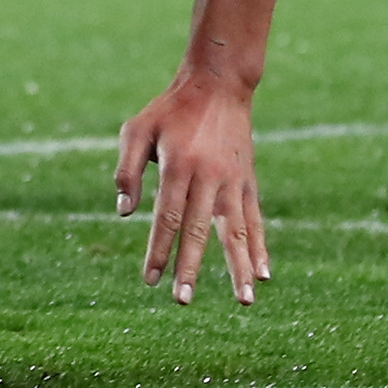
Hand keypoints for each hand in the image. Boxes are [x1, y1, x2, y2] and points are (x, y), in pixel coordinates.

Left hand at [114, 69, 268, 306]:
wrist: (218, 85)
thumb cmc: (170, 109)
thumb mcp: (137, 129)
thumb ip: (127, 170)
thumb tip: (124, 213)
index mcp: (178, 166)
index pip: (166, 218)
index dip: (158, 250)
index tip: (151, 280)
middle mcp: (208, 177)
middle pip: (198, 230)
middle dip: (190, 268)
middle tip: (183, 300)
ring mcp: (232, 181)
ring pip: (235, 232)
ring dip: (238, 268)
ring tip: (244, 302)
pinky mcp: (248, 182)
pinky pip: (255, 220)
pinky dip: (259, 248)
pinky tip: (263, 275)